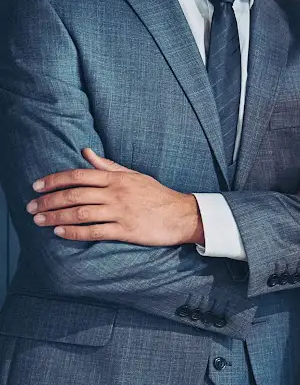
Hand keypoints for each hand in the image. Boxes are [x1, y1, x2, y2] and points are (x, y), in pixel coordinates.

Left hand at [27, 149, 201, 245]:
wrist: (182, 215)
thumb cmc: (157, 195)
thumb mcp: (133, 175)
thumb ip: (108, 165)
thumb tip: (86, 152)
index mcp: (117, 178)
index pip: (78, 176)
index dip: (54, 180)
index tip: (36, 186)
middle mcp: (116, 193)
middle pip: (74, 195)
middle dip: (48, 201)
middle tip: (31, 207)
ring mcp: (120, 212)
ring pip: (80, 213)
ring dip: (55, 217)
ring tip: (39, 220)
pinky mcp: (126, 230)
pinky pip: (94, 231)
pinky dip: (74, 232)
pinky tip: (60, 232)